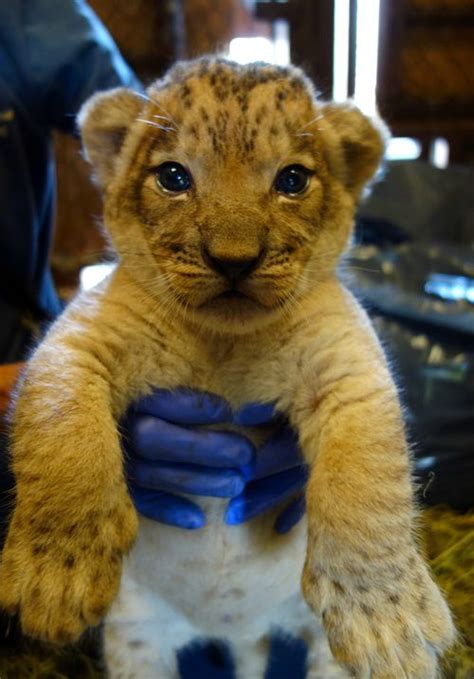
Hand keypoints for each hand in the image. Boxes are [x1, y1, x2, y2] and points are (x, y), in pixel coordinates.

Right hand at [124, 390, 306, 532]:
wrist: (64, 426)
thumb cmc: (128, 395)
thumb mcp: (145, 381)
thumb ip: (174, 386)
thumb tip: (221, 397)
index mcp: (123, 395)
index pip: (159, 400)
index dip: (197, 408)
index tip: (228, 411)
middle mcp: (112, 428)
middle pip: (155, 439)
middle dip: (205, 448)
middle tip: (246, 454)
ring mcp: (107, 461)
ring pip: (151, 475)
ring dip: (198, 482)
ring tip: (238, 484)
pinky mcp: (109, 487)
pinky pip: (137, 502)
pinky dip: (168, 511)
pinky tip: (199, 520)